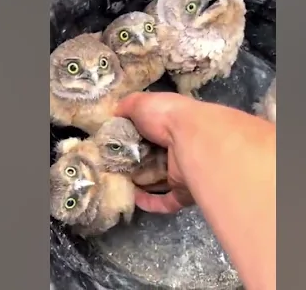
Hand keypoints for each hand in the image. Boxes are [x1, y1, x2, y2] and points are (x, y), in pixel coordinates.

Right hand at [115, 92, 197, 213]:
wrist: (192, 138)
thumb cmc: (166, 116)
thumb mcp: (140, 103)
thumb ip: (126, 107)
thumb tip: (115, 114)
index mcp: (172, 124)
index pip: (151, 132)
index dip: (134, 138)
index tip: (115, 145)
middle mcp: (179, 147)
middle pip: (154, 158)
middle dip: (135, 163)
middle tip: (113, 167)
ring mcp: (183, 170)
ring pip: (160, 181)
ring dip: (141, 184)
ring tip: (117, 183)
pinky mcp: (184, 192)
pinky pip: (166, 201)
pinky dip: (150, 202)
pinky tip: (133, 198)